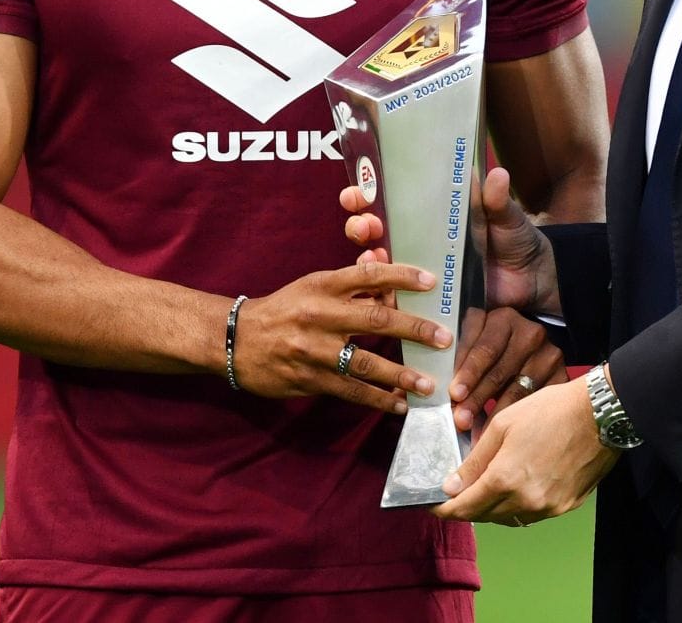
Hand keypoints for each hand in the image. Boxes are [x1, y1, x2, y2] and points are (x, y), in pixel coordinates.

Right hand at [231, 261, 451, 415]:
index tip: (432, 281)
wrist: (237, 340)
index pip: (368, 275)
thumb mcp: (312, 287)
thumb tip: (392, 288)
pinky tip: (400, 404)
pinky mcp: (310, 380)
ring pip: (366, 363)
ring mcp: (314, 350)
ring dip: (401, 375)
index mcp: (322, 286)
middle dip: (414, 329)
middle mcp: (320, 315)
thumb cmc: (284, 310)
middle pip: (375, 319)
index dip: (401, 276)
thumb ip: (350, 287)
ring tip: (429, 384)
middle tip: (444, 338)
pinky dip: (378, 399)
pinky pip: (351, 391)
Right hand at [342, 166, 559, 314]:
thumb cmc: (515, 242)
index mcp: (430, 214)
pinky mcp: (428, 299)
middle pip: (374, 231)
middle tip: (365, 225)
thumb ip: (496, 201)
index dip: (365, 195)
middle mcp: (418, 241)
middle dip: (360, 226)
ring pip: (379, 266)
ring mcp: (419, 271)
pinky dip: (385, 296)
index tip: (357, 194)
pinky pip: (398, 299)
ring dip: (368, 259)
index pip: (388, 200)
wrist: (534, 282)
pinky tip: (383, 293)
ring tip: (372, 256)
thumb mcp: (505, 218)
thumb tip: (497, 175)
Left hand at [432, 376, 619, 526]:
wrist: (600, 415)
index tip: (432, 505)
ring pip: (509, 518)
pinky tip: (515, 486)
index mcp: (505, 479)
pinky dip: (517, 505)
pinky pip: (532, 514)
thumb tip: (451, 486)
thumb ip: (475, 460)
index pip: (464, 507)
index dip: (444, 509)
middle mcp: (526, 501)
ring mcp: (548, 508)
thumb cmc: (551, 411)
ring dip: (492, 508)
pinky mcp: (566, 506)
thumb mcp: (503, 425)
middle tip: (456, 493)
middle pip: (485, 516)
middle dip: (467, 507)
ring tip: (484, 488)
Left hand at [448, 306, 565, 432]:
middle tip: (462, 420)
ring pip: (518, 389)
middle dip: (477, 398)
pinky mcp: (562, 374)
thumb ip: (463, 359)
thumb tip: (449, 397)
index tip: (455, 394)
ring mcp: (549, 353)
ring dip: (495, 414)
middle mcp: (530, 332)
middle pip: (499, 371)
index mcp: (504, 318)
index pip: (484, 348)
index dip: (468, 373)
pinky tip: (505, 432)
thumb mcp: (477, 342)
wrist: (530, 345)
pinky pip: (536, 401)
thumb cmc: (493, 349)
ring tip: (478, 434)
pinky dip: (518, 419)